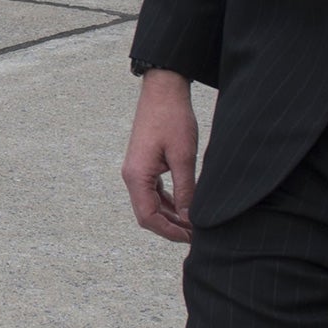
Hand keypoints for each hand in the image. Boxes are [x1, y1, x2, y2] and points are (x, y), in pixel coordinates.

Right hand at [122, 70, 197, 243]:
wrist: (163, 90)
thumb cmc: (172, 118)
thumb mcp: (184, 157)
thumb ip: (186, 190)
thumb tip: (189, 218)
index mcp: (136, 175)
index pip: (148, 217)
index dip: (169, 232)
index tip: (190, 238)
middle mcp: (132, 175)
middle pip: (147, 214)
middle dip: (170, 227)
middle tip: (196, 234)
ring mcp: (137, 169)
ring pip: (150, 203)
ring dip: (170, 215)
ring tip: (193, 224)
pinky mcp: (144, 163)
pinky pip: (153, 191)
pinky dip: (168, 201)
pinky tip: (184, 205)